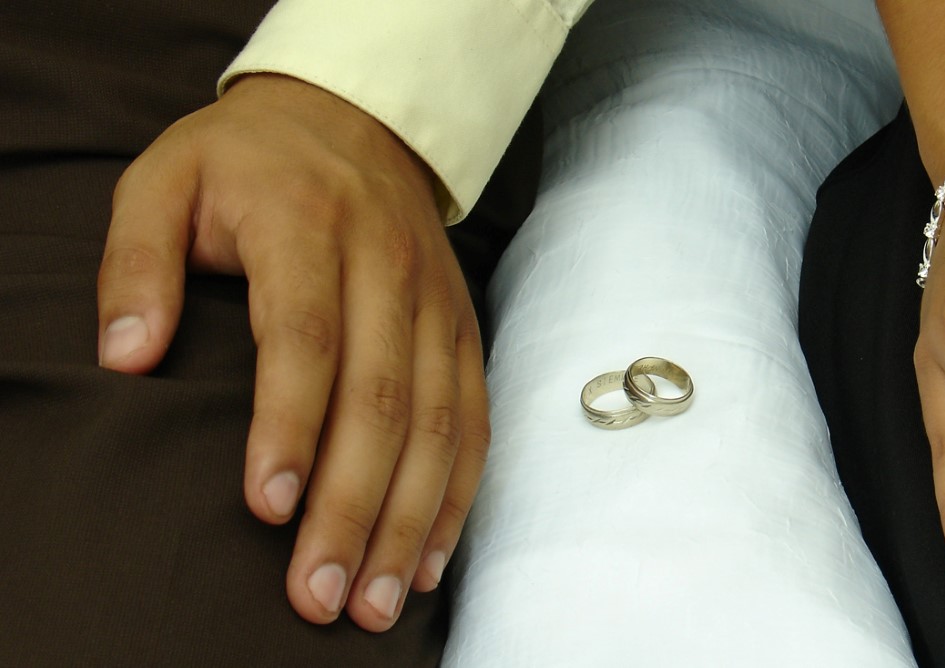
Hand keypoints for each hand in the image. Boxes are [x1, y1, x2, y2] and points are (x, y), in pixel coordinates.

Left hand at [96, 75, 489, 630]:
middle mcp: (388, 268)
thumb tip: (127, 359)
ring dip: (409, 519)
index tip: (267, 508)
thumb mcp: (165, 180)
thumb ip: (138, 261)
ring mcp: (436, 303)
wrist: (356, 121)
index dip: (292, 426)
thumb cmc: (249, 162)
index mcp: (309, 227)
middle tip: (318, 594)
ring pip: (439, 423)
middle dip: (353, 505)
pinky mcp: (463, 330)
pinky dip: (455, 495)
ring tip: (372, 600)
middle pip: (383, 399)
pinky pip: (474, 420)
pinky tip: (425, 559)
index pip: (307, 337)